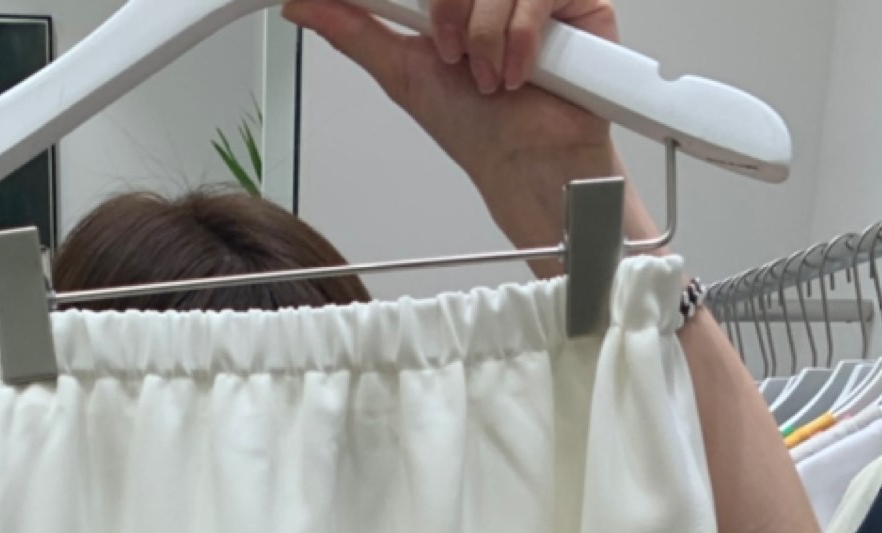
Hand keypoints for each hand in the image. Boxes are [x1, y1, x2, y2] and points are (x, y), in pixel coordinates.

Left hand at [281, 0, 652, 249]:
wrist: (526, 166)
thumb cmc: (478, 127)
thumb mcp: (402, 71)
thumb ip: (354, 30)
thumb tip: (302, 4)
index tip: (418, 26)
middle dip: (448, 11)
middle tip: (451, 54)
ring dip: (483, 35)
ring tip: (488, 78)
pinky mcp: (579, 0)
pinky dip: (520, 36)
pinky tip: (519, 71)